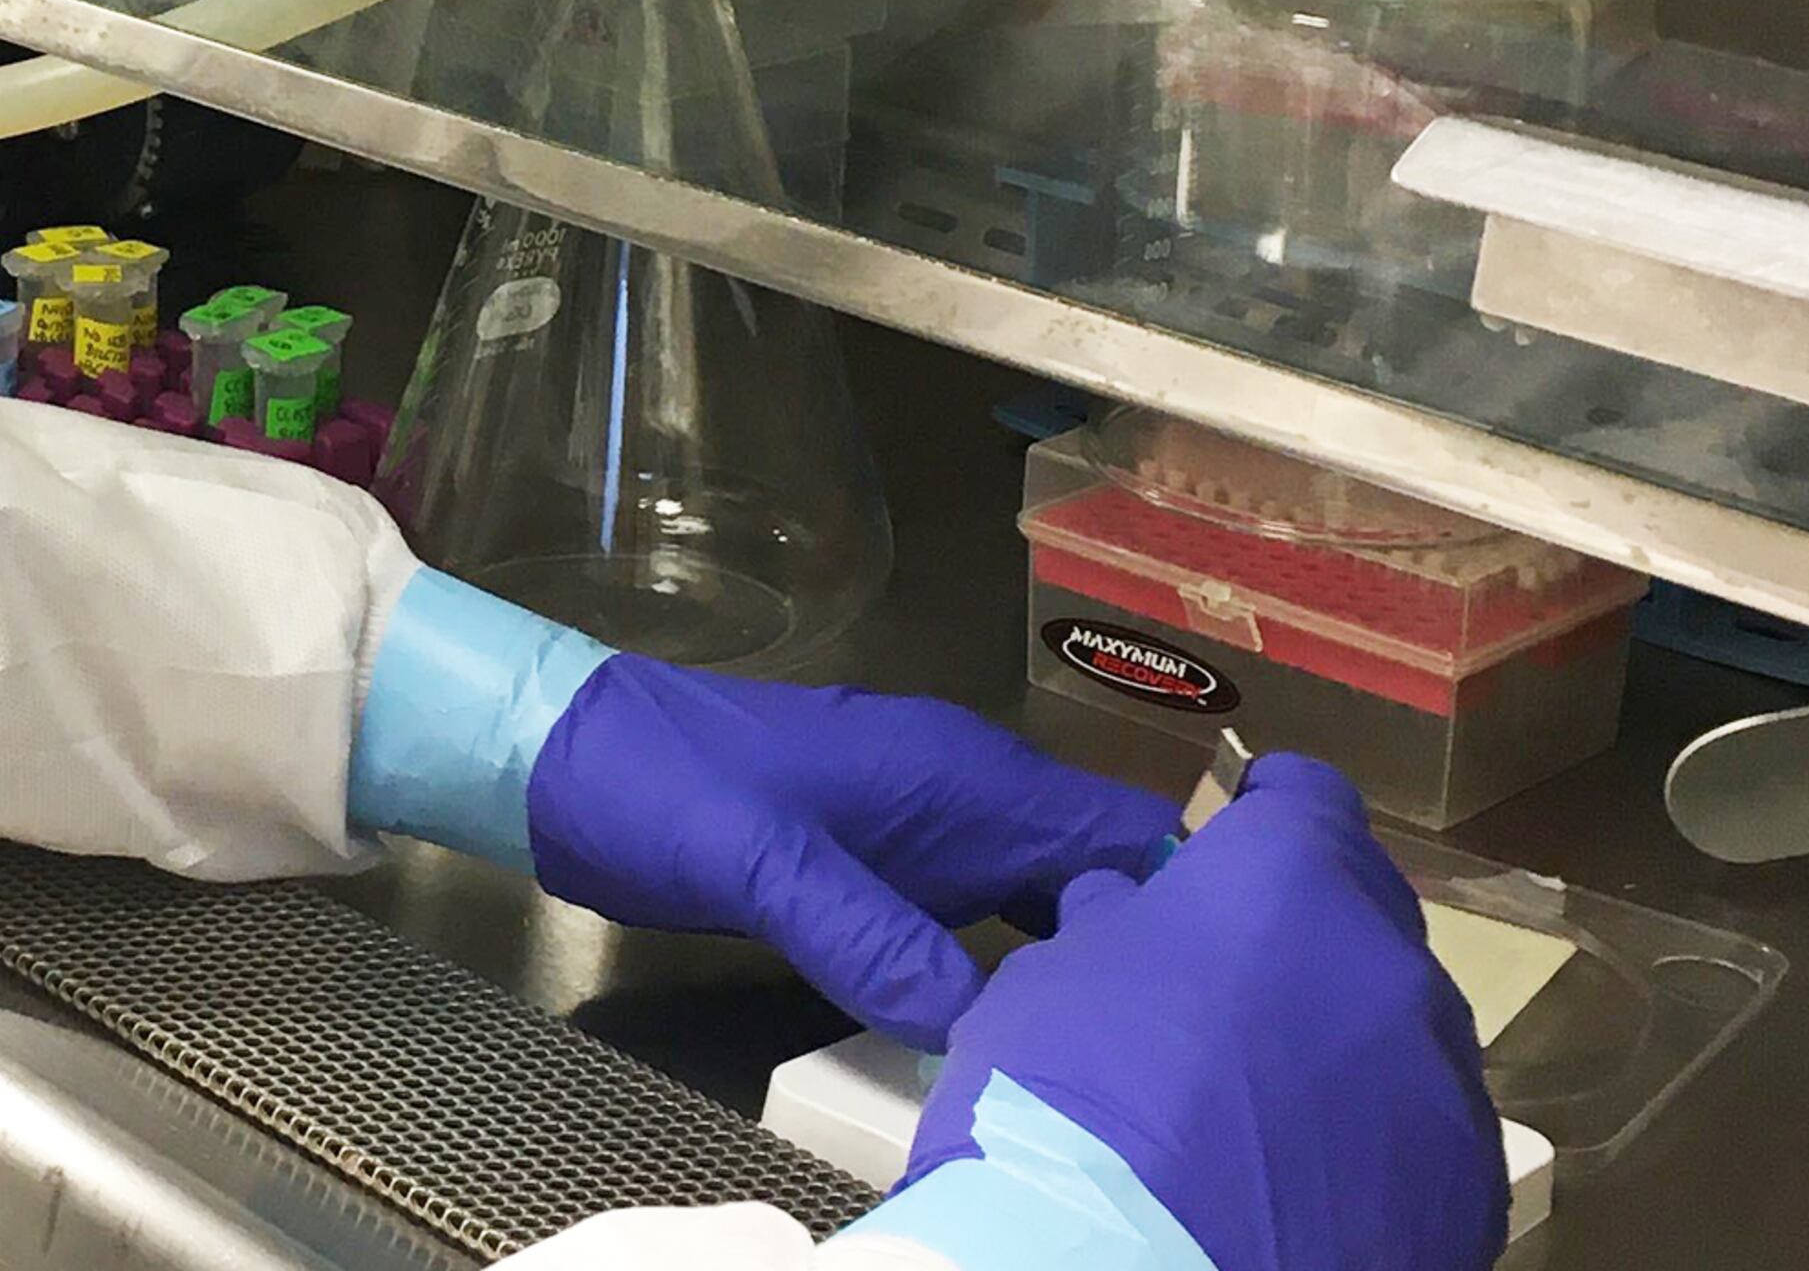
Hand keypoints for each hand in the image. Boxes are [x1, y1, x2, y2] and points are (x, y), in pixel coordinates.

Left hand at [523, 657, 1179, 1046]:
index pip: (1129, 830)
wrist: (566, 757)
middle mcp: (968, 798)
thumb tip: (981, 1025)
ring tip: (1128, 1052)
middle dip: (1156, 946)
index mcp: (967, 777)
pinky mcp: (881, 872)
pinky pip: (983, 923)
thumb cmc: (664, 786)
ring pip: (1049, 901)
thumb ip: (869, 936)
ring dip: (1087, 965)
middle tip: (1199, 1042)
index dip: (1197, 899)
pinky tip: (1018, 1034)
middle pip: (1106, 873)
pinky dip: (1014, 972)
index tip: (1243, 982)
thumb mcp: (761, 864)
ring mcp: (925, 834)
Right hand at [899, 755, 1503, 1270]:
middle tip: (1228, 994)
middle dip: (1302, 943)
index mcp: (1292, 879)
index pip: (1308, 799)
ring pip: (1396, 1034)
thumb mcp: (1050, 980)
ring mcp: (1445, 1080)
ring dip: (1340, 1048)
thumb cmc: (1077, 1094)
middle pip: (1361, 923)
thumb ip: (1111, 929)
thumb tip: (1129, 915)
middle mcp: (1394, 961)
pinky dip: (1370, 1144)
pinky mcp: (1469, 1187)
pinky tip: (1302, 1186)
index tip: (1240, 829)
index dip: (1269, 809)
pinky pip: (1419, 1137)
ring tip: (1262, 1110)